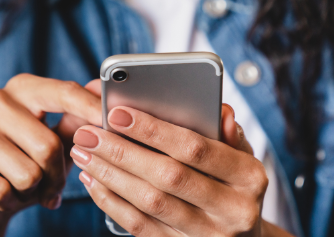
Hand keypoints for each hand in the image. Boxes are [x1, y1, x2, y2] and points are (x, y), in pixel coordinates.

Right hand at [0, 75, 101, 236]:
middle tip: (53, 187)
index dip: (90, 109)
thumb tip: (102, 91)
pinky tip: (3, 197)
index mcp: (22, 88)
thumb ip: (79, 119)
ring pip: (26, 172)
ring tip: (24, 189)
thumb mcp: (57, 142)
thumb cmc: (25, 165)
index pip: (63, 92)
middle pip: (48, 144)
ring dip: (32, 192)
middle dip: (57, 176)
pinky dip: (9, 202)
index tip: (111, 123)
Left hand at [71, 86, 291, 236]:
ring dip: (110, 175)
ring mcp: (208, 235)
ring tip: (84, 153)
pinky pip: (140, 227)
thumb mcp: (243, 157)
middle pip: (168, 176)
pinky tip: (94, 180)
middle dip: (122, 151)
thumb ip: (229, 133)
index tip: (118, 113)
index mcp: (249, 177)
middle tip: (88, 133)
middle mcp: (233, 210)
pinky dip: (112, 202)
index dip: (154, 130)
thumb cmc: (236, 185)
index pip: (196, 148)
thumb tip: (221, 110)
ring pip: (150, 203)